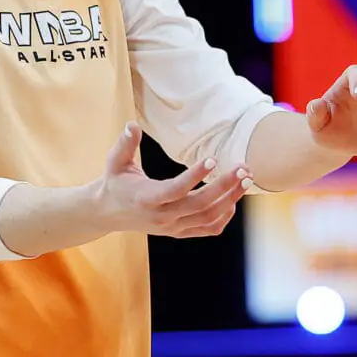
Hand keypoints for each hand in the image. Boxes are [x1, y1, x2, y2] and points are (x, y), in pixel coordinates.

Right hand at [97, 121, 249, 237]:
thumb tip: (132, 124)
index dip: (195, 176)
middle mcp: (161, 217)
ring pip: (208, 218)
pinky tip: (233, 198)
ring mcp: (172, 227)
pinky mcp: (179, 232)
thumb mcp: (115, 162)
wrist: (109, 213)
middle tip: (243, 168)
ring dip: (231, 199)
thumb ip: (124, 144)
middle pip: (199, 205)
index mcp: (146, 198)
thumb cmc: (116, 182)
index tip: (213, 158)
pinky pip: (209, 229)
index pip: (175, 190)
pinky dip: (225, 216)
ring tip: (247, 178)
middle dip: (225, 187)